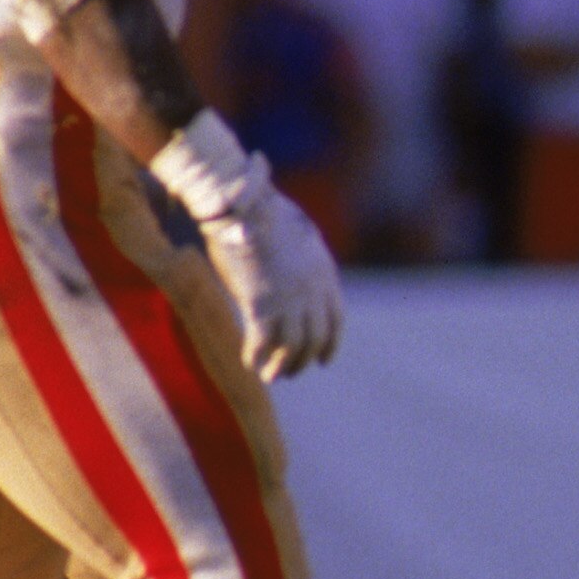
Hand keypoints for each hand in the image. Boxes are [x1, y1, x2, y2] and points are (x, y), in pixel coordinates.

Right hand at [150, 112, 343, 377]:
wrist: (243, 203)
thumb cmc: (262, 210)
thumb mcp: (295, 232)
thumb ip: (299, 257)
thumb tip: (293, 267)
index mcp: (324, 271)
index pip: (335, 318)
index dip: (329, 343)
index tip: (324, 360)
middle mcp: (313, 289)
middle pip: (314, 338)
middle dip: (302, 359)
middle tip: (287, 372)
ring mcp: (289, 298)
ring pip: (291, 346)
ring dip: (281, 365)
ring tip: (269, 375)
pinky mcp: (262, 303)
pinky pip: (263, 342)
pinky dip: (257, 356)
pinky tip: (249, 363)